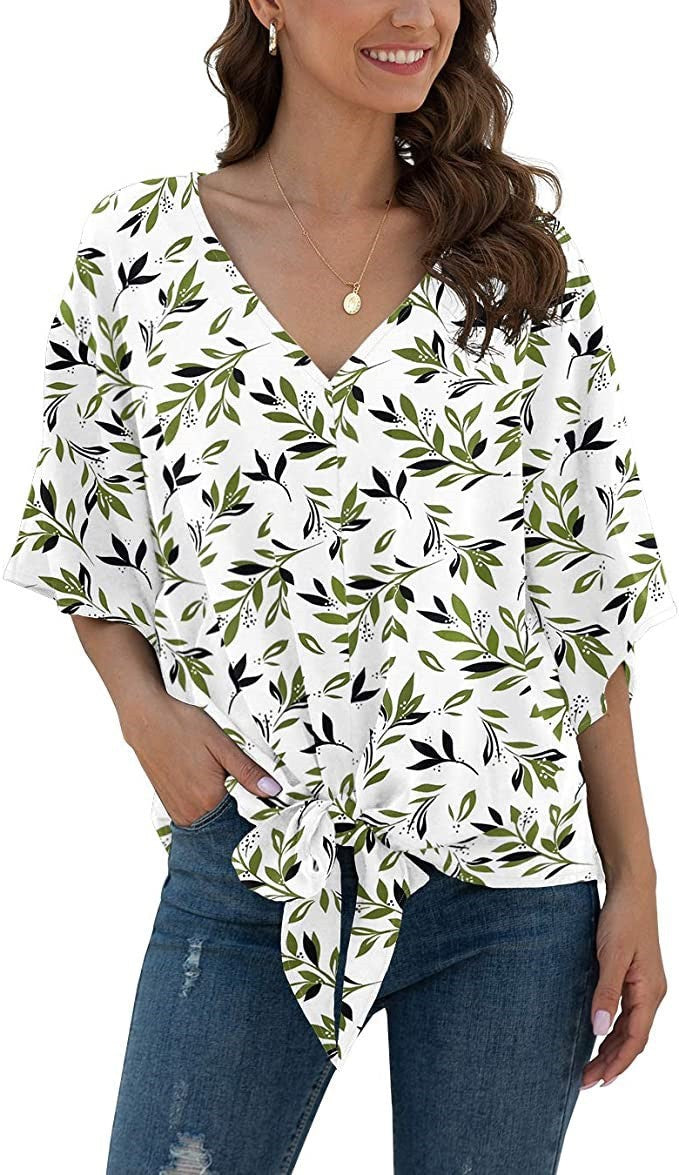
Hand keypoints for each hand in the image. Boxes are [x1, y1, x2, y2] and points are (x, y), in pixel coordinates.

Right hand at [119, 690, 282, 826]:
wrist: (146, 719)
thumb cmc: (182, 726)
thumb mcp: (222, 745)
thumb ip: (248, 772)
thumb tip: (272, 790)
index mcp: (208, 800)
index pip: (240, 825)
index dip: (254, 817)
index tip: (261, 806)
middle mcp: (190, 812)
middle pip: (224, 826)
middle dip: (237, 815)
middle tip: (239, 790)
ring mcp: (176, 810)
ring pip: (208, 822)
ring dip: (219, 812)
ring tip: (221, 786)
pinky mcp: (168, 804)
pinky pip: (193, 817)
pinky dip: (204, 808)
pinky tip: (205, 787)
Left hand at [581, 874, 666, 1088]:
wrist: (631, 888)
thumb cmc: (623, 917)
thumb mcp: (610, 955)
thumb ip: (605, 993)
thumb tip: (598, 1029)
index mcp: (650, 992)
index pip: (635, 1039)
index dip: (617, 1063)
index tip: (597, 1081)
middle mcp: (651, 993)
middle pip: (632, 1039)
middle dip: (610, 1062)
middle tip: (585, 1081)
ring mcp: (644, 985)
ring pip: (629, 1027)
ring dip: (610, 1048)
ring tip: (589, 1067)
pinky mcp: (634, 976)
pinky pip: (626, 1012)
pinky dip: (612, 1029)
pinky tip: (598, 1035)